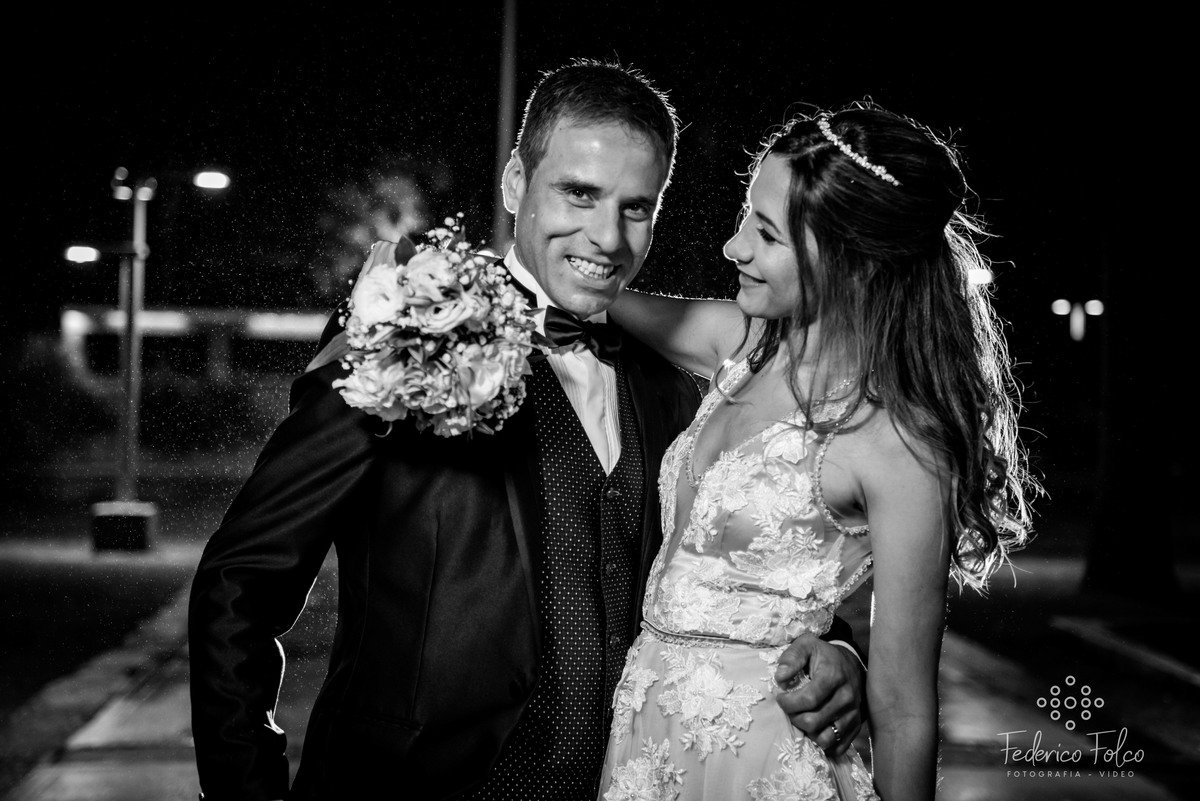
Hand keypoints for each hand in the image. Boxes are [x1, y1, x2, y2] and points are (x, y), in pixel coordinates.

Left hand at [774, 634, 864, 756]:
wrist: (851, 663)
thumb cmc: (824, 655)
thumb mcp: (806, 645)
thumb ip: (791, 658)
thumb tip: (780, 677)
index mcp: (833, 676)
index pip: (808, 700)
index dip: (788, 703)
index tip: (781, 697)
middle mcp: (846, 697)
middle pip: (813, 722)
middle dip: (794, 718)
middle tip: (790, 709)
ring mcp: (853, 714)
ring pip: (826, 738)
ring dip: (808, 733)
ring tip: (803, 719)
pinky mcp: (856, 726)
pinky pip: (839, 747)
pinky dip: (823, 744)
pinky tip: (815, 731)